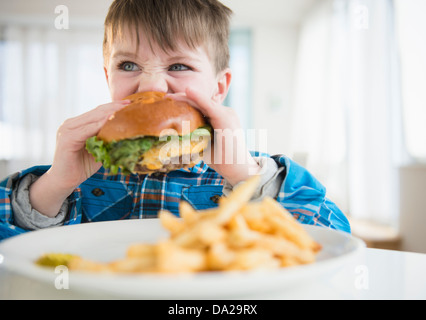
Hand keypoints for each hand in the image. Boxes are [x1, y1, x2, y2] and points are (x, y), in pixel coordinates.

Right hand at [29, 100, 128, 216]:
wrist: (64, 181)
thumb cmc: (82, 166)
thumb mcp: (98, 149)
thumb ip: (107, 139)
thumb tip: (127, 133)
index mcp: (77, 124)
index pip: (98, 111)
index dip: (114, 106)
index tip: (130, 104)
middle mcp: (70, 124)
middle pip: (97, 111)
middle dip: (115, 107)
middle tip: (130, 104)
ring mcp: (67, 130)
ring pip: (93, 118)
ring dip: (110, 113)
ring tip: (125, 110)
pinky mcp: (67, 139)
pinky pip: (87, 130)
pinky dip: (100, 125)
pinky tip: (112, 122)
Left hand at [168, 88, 260, 185]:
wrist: (240, 169)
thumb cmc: (223, 161)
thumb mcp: (205, 145)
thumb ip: (195, 137)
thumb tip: (175, 137)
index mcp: (220, 118)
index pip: (200, 107)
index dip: (184, 103)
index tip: (168, 104)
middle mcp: (224, 112)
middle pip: (199, 103)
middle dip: (181, 99)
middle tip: (164, 98)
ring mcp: (226, 113)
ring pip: (202, 102)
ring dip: (185, 97)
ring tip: (169, 96)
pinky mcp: (224, 117)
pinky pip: (209, 105)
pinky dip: (198, 97)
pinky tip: (187, 91)